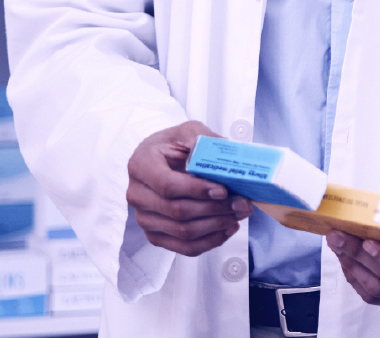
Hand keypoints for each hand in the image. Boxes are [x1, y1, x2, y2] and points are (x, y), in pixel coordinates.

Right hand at [126, 121, 251, 255]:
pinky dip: (209, 241)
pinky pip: (183, 247)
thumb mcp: (189, 131)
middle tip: (242, 203)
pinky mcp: (156, 234)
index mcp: (141, 165)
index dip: (197, 190)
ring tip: (239, 214)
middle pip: (177, 211)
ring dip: (216, 225)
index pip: (167, 185)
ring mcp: (144, 217)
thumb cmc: (175, 145)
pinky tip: (227, 229)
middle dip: (215, 209)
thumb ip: (204, 141)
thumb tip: (225, 155)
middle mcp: (137, 194)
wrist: (161, 159)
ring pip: (182, 231)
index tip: (223, 190)